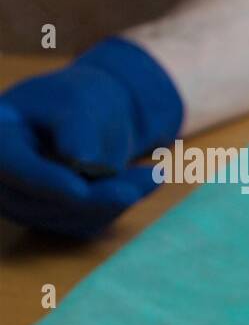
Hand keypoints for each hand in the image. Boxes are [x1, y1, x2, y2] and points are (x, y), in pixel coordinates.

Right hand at [0, 37, 182, 236]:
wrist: (94, 114)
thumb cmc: (82, 100)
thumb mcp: (81, 102)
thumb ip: (78, 129)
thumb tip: (79, 160)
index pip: (11, 167)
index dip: (46, 182)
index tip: (81, 190)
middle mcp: (2, 178)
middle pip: (46, 202)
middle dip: (102, 194)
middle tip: (157, 174)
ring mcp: (24, 203)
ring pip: (73, 219)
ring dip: (120, 199)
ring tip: (155, 172)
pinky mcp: (52, 219)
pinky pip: (90, 225)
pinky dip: (120, 206)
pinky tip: (140, 183)